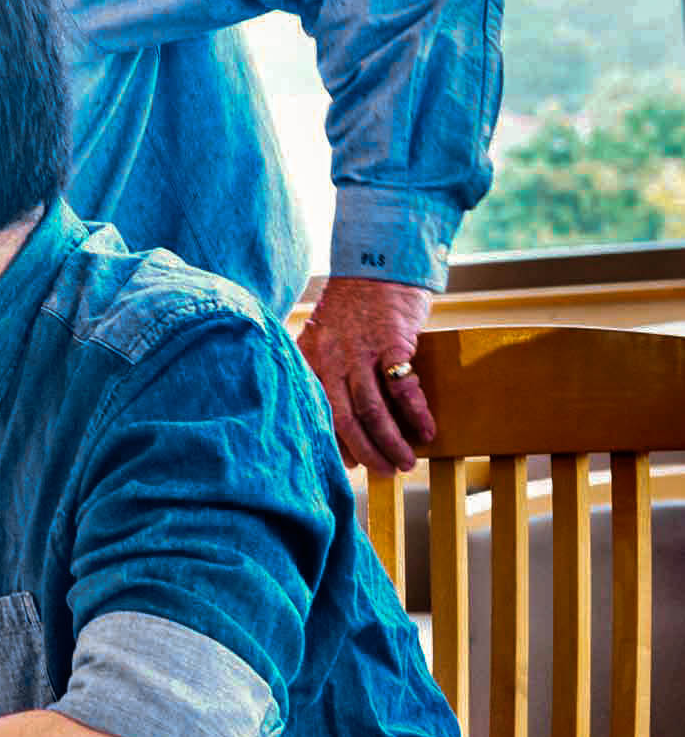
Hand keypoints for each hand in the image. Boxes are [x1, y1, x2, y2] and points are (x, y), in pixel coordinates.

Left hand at [296, 276, 435, 475]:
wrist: (376, 264)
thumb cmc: (351, 306)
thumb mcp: (322, 335)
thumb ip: (323, 369)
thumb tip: (335, 416)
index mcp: (309, 359)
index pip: (316, 410)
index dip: (332, 441)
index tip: (348, 464)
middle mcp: (330, 358)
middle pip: (343, 417)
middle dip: (364, 450)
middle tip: (382, 472)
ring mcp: (361, 351)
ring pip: (372, 408)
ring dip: (391, 441)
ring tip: (405, 463)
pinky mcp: (392, 343)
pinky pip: (403, 387)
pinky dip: (415, 413)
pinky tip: (426, 432)